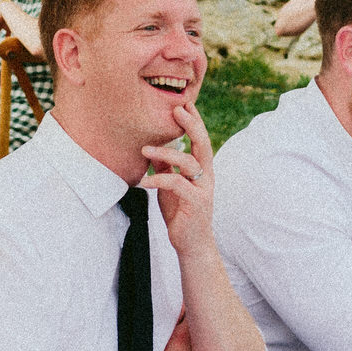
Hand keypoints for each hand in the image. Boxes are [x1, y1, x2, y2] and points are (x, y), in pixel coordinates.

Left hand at [141, 103, 216, 244]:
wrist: (191, 245)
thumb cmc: (181, 215)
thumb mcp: (170, 188)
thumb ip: (167, 170)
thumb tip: (154, 151)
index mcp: (202, 171)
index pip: (200, 141)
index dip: (194, 122)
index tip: (184, 104)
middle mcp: (207, 177)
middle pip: (203, 145)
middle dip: (191, 125)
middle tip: (177, 109)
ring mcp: (203, 190)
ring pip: (189, 163)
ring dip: (166, 153)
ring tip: (144, 150)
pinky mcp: (196, 203)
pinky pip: (177, 184)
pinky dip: (159, 180)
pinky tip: (144, 181)